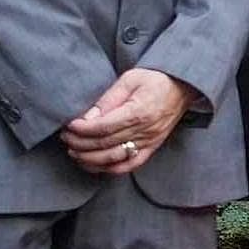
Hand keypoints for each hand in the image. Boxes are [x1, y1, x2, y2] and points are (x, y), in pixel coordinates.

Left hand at [62, 69, 188, 174]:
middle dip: (80, 144)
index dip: (82, 130)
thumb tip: (87, 117)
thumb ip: (108, 99)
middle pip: (105, 144)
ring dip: (90, 159)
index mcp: (138, 112)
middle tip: (66, 138)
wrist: (182, 87)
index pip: (104, 127)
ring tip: (74, 152)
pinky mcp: (152, 148)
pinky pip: (129, 165)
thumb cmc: (155, 80)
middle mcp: (145, 131)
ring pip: (114, 159)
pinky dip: (109, 169)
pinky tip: (94, 164)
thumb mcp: (129, 80)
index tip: (69, 126)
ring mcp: (149, 142)